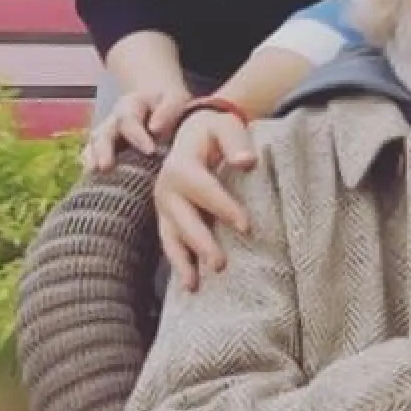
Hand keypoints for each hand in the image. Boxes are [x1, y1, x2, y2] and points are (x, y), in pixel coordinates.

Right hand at [81, 84, 190, 167]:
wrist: (160, 106)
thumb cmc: (170, 106)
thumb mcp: (175, 100)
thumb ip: (168, 111)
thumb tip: (155, 128)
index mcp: (131, 105)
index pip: (130, 120)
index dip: (138, 136)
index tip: (151, 151)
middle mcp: (114, 120)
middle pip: (104, 133)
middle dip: (104, 150)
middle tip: (105, 167)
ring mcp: (106, 135)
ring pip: (94, 145)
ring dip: (92, 160)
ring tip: (92, 175)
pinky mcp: (104, 150)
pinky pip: (91, 157)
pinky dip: (90, 168)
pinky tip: (91, 183)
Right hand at [155, 108, 256, 290]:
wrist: (191, 132)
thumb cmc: (214, 131)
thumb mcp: (225, 125)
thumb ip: (236, 141)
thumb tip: (246, 161)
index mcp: (181, 164)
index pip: (204, 188)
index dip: (224, 207)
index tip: (246, 226)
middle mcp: (167, 187)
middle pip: (183, 218)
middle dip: (201, 242)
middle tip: (220, 264)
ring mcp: (164, 205)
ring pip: (171, 236)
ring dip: (182, 261)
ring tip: (194, 285)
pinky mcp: (167, 218)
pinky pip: (170, 242)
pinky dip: (179, 263)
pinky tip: (190, 284)